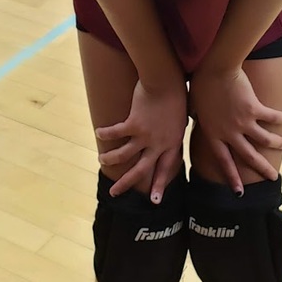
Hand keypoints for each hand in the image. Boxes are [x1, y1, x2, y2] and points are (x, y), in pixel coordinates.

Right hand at [95, 81, 187, 201]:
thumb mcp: (183, 115)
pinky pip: (116, 134)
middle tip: (115, 193)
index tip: (154, 201)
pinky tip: (98, 133)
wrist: (166, 80)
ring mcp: (145, 136)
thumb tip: (181, 123)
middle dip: (127, 183)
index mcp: (172, 142)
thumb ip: (178, 125)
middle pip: (141, 170)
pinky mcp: (133, 124)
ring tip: (102, 160)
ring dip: (111, 159)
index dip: (159, 184)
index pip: (165, 168)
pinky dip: (106, 134)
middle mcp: (158, 144)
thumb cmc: (177, 93)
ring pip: (124, 155)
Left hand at [188, 67, 281, 192]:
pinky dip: (279, 118)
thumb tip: (193, 117)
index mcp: (213, 134)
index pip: (223, 161)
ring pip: (264, 140)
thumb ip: (197, 116)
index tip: (240, 192)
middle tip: (272, 177)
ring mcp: (242, 123)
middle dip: (262, 168)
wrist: (216, 69)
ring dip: (276, 143)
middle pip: (248, 156)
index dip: (232, 176)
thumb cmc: (201, 83)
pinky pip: (271, 118)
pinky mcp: (254, 110)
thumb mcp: (194, 105)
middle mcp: (229, 133)